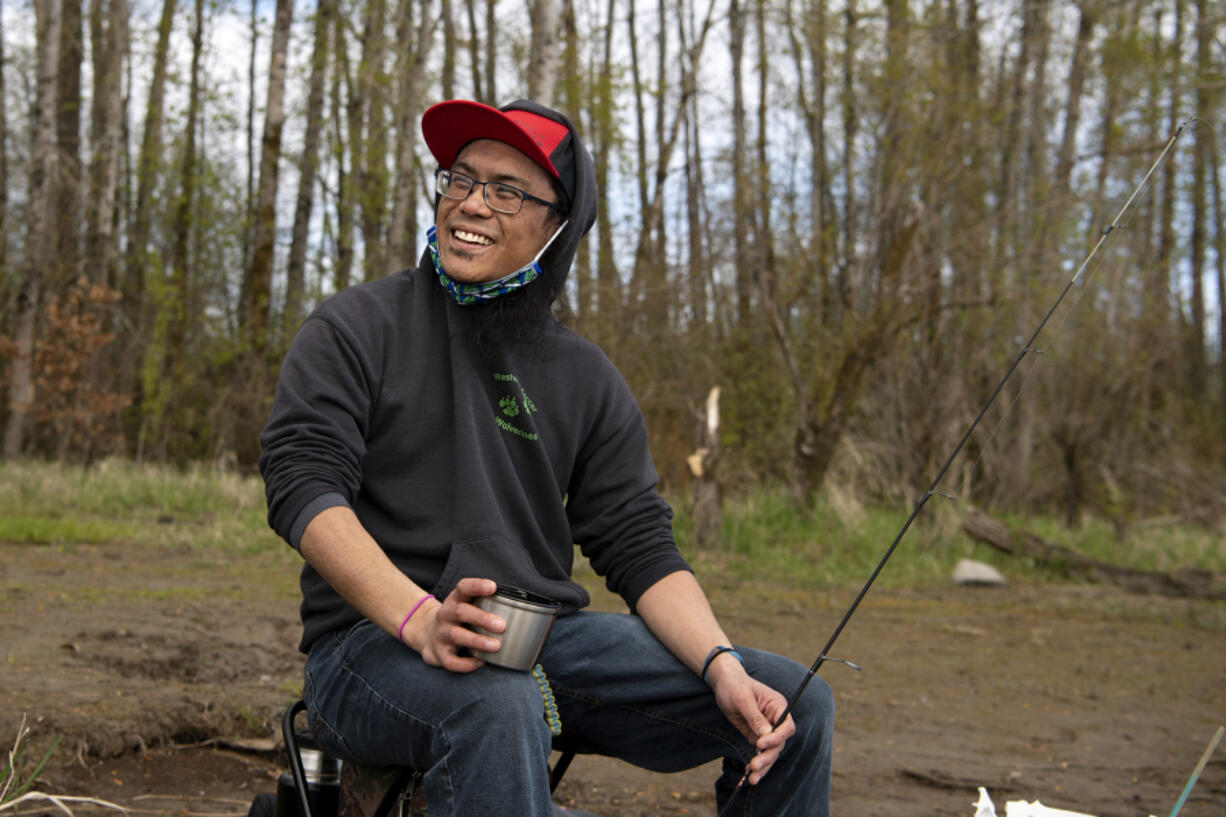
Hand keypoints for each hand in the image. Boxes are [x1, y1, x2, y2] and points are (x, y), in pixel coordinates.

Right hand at [402, 578, 504, 672]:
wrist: (428, 635)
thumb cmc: (460, 620)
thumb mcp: (467, 607)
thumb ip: (488, 605)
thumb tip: (526, 610)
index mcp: (455, 600)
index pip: (463, 588)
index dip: (477, 586)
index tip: (493, 587)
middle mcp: (446, 615)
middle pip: (461, 612)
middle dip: (482, 618)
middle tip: (502, 625)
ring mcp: (440, 634)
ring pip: (456, 635)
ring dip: (477, 641)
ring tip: (496, 646)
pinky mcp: (438, 654)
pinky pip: (451, 661)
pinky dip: (466, 664)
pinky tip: (481, 662)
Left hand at [706, 656, 795, 784]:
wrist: (724, 683)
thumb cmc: (734, 685)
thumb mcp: (742, 698)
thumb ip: (754, 717)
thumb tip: (765, 735)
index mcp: (778, 706)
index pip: (786, 726)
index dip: (776, 737)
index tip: (760, 744)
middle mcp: (776, 719)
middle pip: (779, 743)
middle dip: (768, 756)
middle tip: (754, 765)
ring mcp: (767, 729)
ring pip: (770, 751)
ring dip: (763, 765)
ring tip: (752, 778)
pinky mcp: (756, 736)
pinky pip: (760, 752)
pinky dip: (757, 763)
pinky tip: (750, 774)